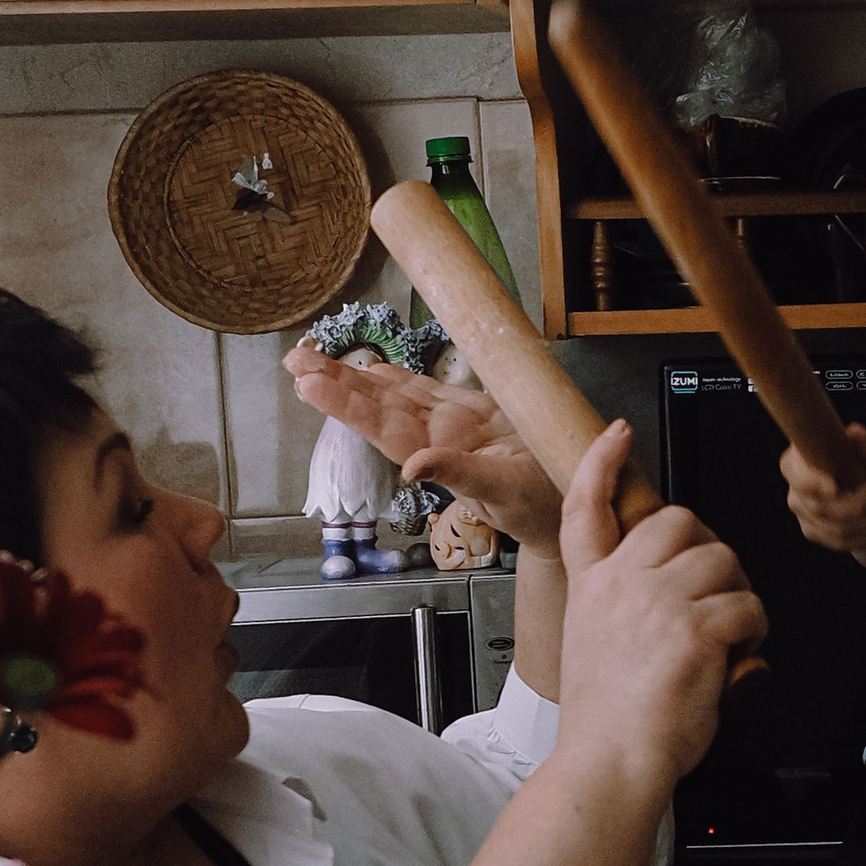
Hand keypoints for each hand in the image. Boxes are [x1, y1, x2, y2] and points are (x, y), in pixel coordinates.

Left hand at [283, 343, 561, 552]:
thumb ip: (459, 476)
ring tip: (313, 358)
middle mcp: (435, 438)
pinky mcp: (471, 415)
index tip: (310, 384)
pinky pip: (428, 393)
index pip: (380, 428)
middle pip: (376, 407)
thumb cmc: (539, 507)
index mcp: (436, 456)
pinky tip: (373, 368)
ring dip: (355, 377)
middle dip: (335, 384)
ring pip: (394, 396)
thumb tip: (412, 467)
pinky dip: (399, 379)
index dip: (345, 405)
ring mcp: (450, 425)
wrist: (571, 503)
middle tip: (294, 361)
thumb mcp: (502, 493)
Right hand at [553, 421, 765, 784]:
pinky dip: (755, 632)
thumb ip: (624, 610)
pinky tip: (739, 657)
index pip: (588, 507)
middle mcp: (622, 584)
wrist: (612, 760)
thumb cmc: (609, 720)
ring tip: (728, 637)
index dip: (602, 464)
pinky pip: (748, 606)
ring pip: (723, 561)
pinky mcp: (698, 629)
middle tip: (714, 592)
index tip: (618, 434)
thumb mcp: (593, 645)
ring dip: (738, 595)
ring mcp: (659, 603)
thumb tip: (672, 597)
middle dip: (707, 550)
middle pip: (679, 522)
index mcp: (591, 586)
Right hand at [781, 424, 865, 553]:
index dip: (810, 482)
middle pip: (820, 508)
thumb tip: (859, 435)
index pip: (795, 472)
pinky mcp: (815, 532)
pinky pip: (842, 542)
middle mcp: (796, 486)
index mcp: (802, 457)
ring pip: (835, 528)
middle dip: (859, 505)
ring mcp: (803, 512)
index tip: (834, 487)